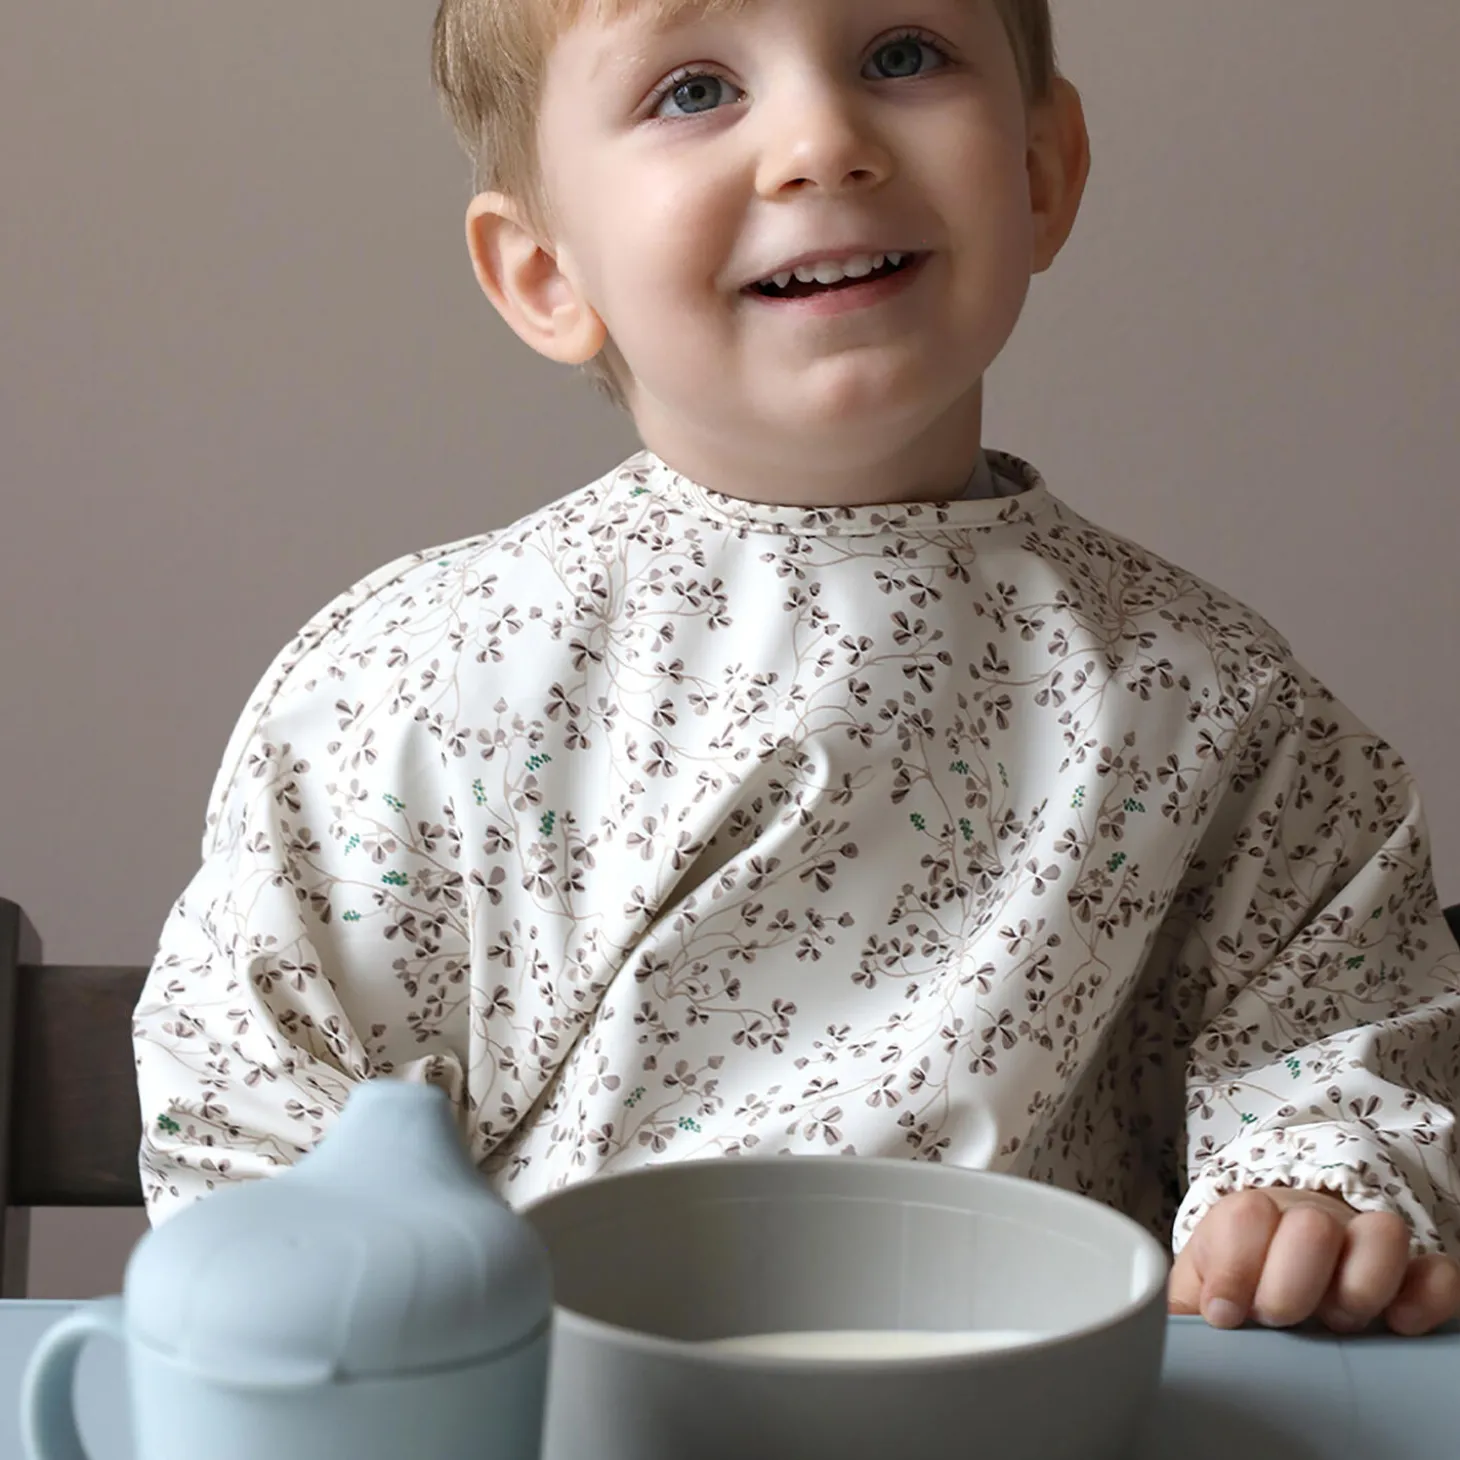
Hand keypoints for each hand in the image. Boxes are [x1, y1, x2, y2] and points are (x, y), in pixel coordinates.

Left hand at [1169, 1187, 1459, 1335]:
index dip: (1235, 1266)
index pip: (1245, 1216)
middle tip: (1278, 1317)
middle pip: (1311, 1224)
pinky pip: (1437, 1272)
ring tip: (1337, 1322)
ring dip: (1360, 1284)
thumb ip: (1181, 1305)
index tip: (1225, 1314)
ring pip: (1382, 1233)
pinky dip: (1426, 1296)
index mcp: (1248, 1220)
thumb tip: (1151, 1333)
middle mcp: (1308, 1220)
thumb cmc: (1234, 1281)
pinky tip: (1400, 1326)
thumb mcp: (1199, 1290)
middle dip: (1292, 1279)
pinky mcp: (1412, 1274)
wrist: (1278, 1267)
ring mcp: (1363, 1242)